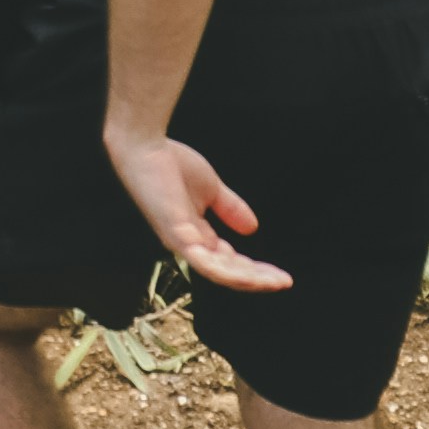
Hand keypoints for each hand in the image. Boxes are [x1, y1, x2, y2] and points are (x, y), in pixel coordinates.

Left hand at [108, 132, 288, 292]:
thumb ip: (230, 208)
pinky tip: (252, 275)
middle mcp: (188, 244)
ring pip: (218, 273)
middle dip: (257, 279)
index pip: (227, 262)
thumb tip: (253, 228)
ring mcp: (180, 241)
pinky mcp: (175, 234)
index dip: (254, 270)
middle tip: (284, 283)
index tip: (280, 275)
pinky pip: (203, 262)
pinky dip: (227, 272)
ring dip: (249, 280)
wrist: (144, 146)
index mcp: (195, 235)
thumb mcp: (211, 189)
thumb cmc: (169, 164)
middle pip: (227, 272)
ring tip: (276, 282)